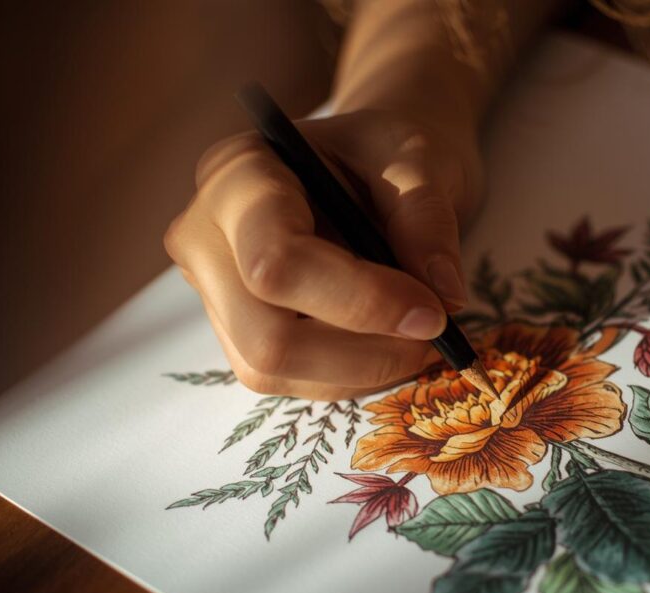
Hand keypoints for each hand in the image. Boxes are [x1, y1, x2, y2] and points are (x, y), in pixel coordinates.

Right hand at [164, 109, 483, 399]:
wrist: (371, 167)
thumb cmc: (386, 153)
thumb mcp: (420, 161)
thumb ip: (428, 219)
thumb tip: (444, 295)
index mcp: (238, 175)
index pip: (276, 264)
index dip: (360, 302)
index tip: (433, 312)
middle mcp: (205, 237)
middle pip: (266, 337)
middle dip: (363, 353)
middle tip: (433, 336)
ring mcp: (214, 293)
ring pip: (273, 371)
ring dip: (363, 371)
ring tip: (418, 337)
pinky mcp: (238, 334)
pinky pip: (290, 381)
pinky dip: (353, 376)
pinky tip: (390, 344)